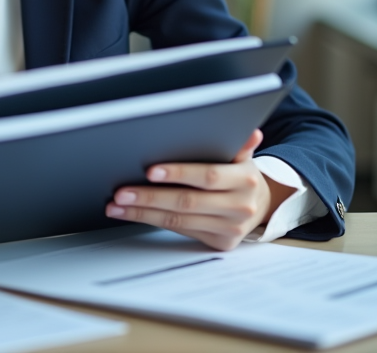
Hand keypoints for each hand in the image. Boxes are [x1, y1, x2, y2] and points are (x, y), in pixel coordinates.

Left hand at [105, 129, 295, 249]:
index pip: (208, 176)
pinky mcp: (217, 242)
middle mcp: (239, 206)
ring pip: (178, 221)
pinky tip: (132, 215)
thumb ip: (238, 144)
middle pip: (187, 202)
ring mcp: (228, 228)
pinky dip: (152, 222)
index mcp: (244, 180)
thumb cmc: (240, 176)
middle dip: (150, 197)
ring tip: (117, 205)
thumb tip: (249, 132)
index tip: (151, 171)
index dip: (179, 173)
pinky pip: (180, 231)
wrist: (259, 205)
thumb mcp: (242, 157)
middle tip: (122, 192)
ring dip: (143, 213)